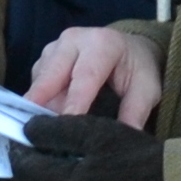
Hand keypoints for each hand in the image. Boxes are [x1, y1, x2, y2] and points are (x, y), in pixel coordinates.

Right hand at [26, 23, 163, 127]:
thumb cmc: (136, 69)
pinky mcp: (44, 58)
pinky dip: (39, 102)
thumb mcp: (146, 88)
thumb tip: (123, 140)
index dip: (74, 102)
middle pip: (52, 73)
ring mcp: (55, 48)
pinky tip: (45, 119)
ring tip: (42, 131)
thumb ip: (135, 111)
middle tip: (33, 128)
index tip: (65, 124)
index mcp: (102, 43)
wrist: (128, 49)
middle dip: (41, 100)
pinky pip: (36, 82)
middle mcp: (74, 40)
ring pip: (40, 79)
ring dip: (39, 105)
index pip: (85, 76)